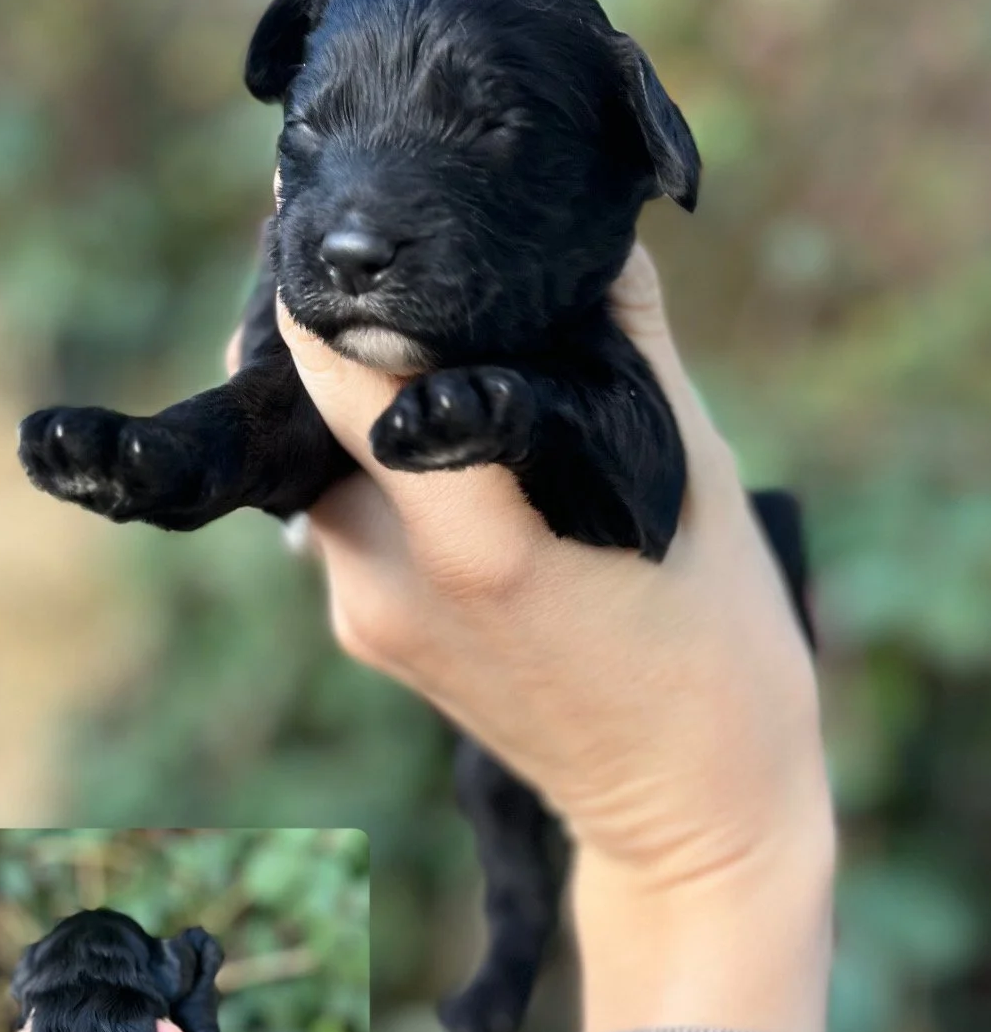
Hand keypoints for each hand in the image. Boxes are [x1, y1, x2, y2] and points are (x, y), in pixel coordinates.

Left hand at [264, 244, 834, 1031]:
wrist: (689, 817)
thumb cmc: (718, 657)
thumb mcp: (696, 484)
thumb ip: (631, 351)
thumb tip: (595, 239)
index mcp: (475, 552)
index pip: (347, 387)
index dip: (327, 292)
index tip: (333, 214)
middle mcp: (391, 586)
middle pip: (312, 417)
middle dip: (334, 332)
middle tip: (376, 254)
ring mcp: (367, 619)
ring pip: (319, 464)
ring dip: (351, 399)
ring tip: (418, 334)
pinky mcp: (368, 636)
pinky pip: (342, 514)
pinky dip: (373, 459)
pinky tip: (436, 427)